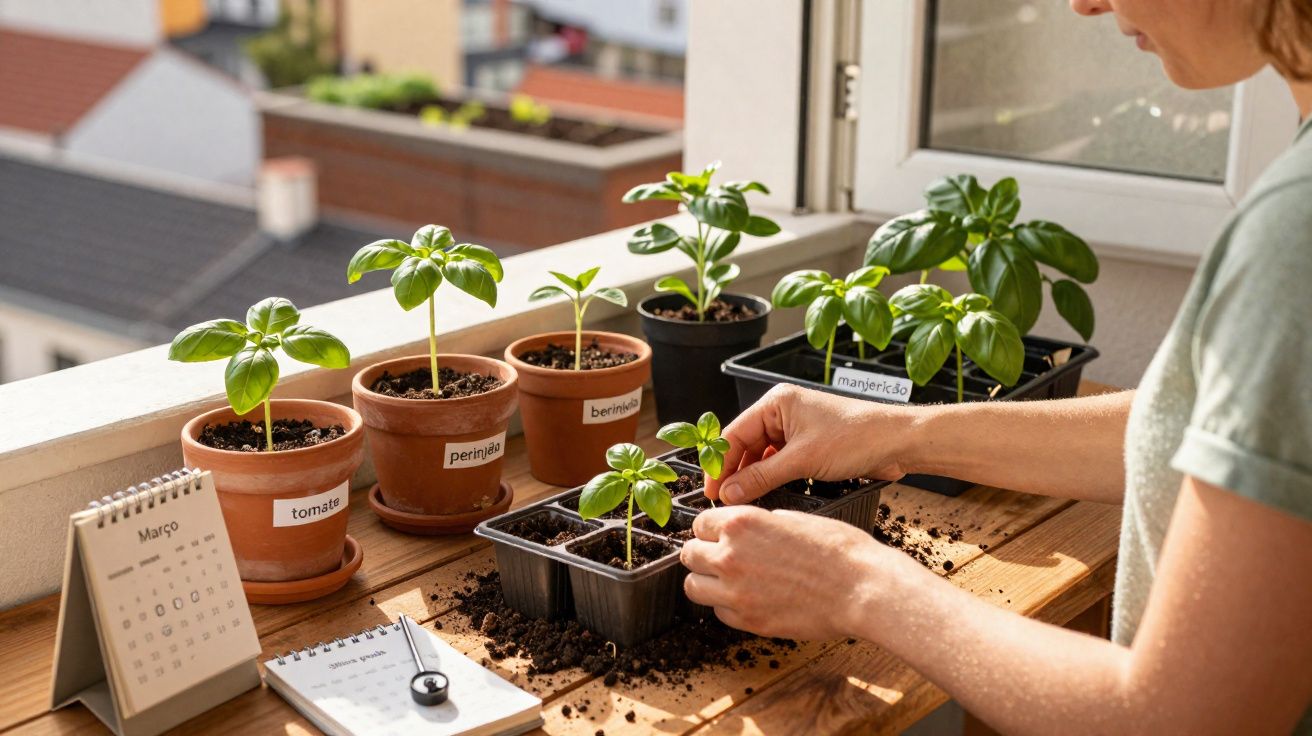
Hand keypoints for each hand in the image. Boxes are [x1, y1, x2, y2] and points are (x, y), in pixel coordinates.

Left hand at [681, 505, 899, 639]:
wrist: (861, 589)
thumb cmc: (838, 550)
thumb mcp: (796, 518)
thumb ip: (761, 523)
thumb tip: (749, 530)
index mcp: (741, 524)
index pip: (699, 523)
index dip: (711, 529)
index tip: (718, 535)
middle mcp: (730, 556)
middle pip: (689, 555)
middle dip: (702, 554)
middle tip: (720, 557)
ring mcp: (736, 592)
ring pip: (693, 586)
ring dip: (706, 582)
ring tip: (727, 581)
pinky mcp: (749, 621)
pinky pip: (718, 613)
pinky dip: (727, 607)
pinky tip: (748, 599)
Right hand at [706, 383, 915, 503]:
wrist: (898, 442)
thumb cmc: (857, 437)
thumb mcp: (803, 460)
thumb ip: (762, 477)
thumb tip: (730, 493)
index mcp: (777, 403)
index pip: (734, 434)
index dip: (719, 464)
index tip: (711, 490)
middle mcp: (783, 412)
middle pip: (745, 445)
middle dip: (734, 473)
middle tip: (723, 502)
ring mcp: (796, 429)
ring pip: (761, 456)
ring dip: (753, 478)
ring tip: (743, 502)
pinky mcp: (808, 445)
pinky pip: (779, 462)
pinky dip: (771, 478)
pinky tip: (765, 495)